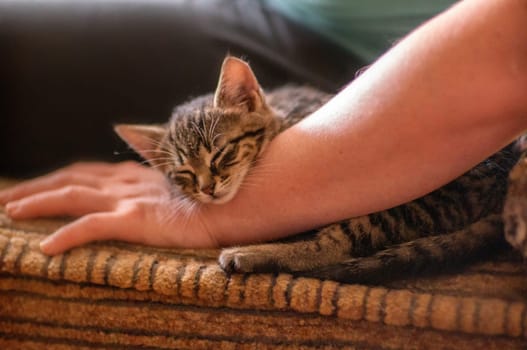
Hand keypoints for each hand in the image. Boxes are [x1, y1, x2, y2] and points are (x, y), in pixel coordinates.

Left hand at [0, 162, 217, 254]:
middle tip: (5, 199)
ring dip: (37, 203)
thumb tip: (141, 168)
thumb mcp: (178, 184)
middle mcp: (126, 183)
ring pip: (71, 196)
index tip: (31, 188)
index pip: (84, 173)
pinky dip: (66, 237)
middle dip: (34, 188)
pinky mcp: (137, 219)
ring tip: (9, 213)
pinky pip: (92, 227)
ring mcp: (130, 200)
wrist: (234, 202)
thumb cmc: (211, 196)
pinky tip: (46, 250)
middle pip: (69, 180)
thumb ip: (155, 177)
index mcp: (134, 175)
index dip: (54, 179)